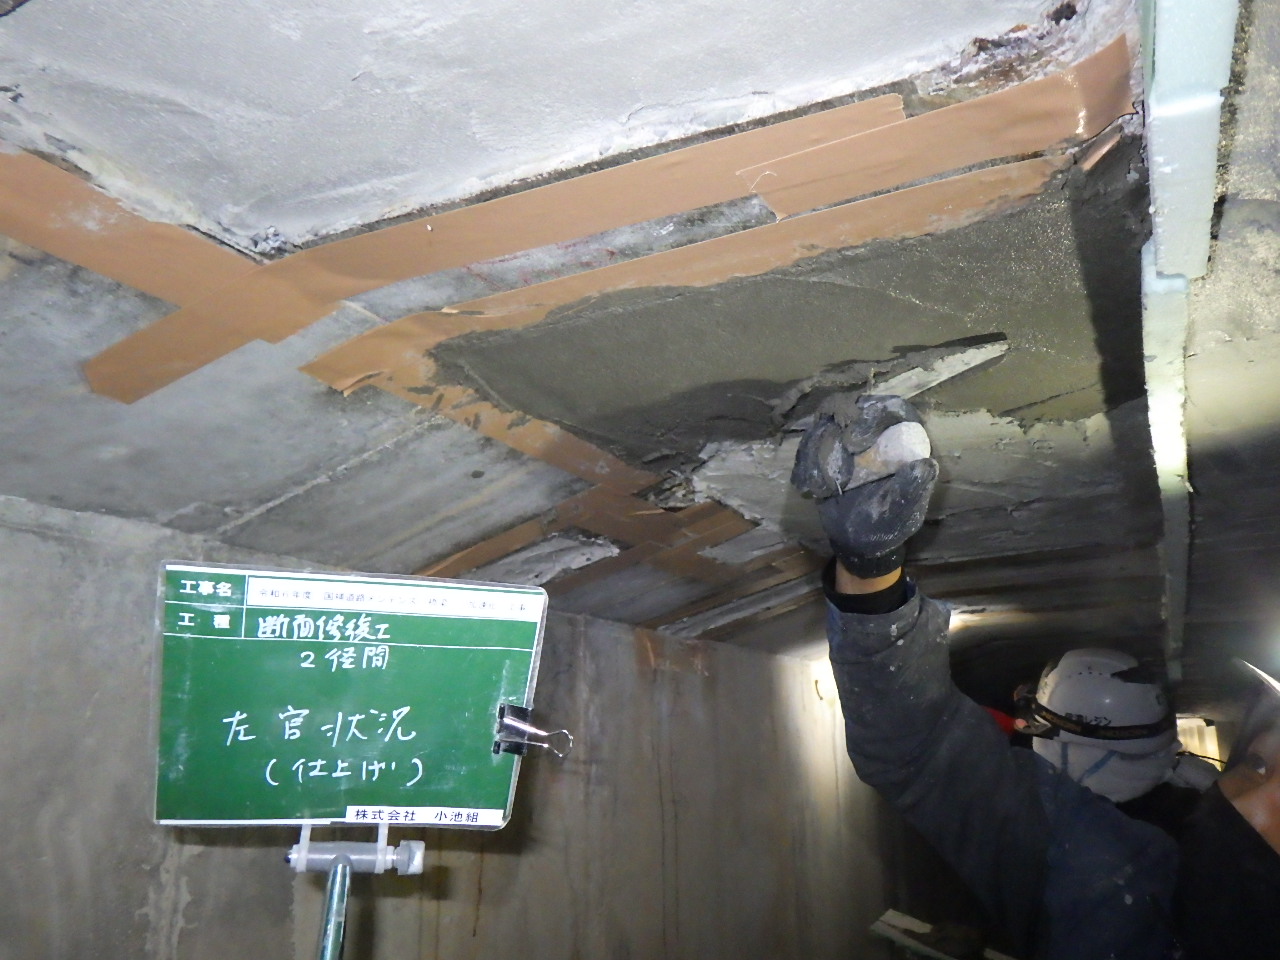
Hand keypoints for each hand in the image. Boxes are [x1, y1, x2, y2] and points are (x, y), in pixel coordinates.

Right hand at [792, 395, 937, 576]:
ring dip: (820, 443)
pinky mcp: (828, 451)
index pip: (892, 410)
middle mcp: (877, 435)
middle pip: (857, 406)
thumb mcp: (903, 512)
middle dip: (840, 422)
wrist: (857, 542)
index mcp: (903, 443)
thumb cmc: (886, 527)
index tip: (855, 439)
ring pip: (830, 420)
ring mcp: (850, 441)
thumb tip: (926, 463)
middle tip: (833, 452)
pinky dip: (808, 458)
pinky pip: (813, 441)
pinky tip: (812, 484)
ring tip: (822, 481)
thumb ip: (913, 488)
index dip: (874, 414)